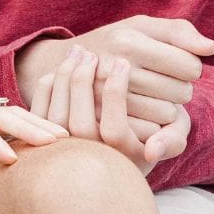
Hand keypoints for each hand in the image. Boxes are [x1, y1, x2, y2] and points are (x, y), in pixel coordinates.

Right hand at [16, 16, 213, 128]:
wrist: (65, 68)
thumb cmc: (116, 43)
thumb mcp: (142, 27)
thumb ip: (180, 32)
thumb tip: (211, 48)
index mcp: (128, 41)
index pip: (190, 66)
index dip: (190, 66)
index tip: (174, 64)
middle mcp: (115, 69)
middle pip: (182, 92)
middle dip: (179, 87)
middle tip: (159, 81)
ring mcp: (106, 100)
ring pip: (168, 115)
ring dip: (167, 108)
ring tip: (149, 96)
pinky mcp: (102, 125)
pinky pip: (152, 134)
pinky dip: (153, 126)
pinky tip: (141, 113)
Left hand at [31, 48, 191, 175]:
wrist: (115, 149)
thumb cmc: (151, 133)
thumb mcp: (171, 137)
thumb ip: (172, 139)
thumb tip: (153, 150)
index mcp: (120, 160)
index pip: (115, 130)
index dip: (116, 92)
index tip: (122, 63)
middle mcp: (91, 160)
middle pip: (80, 123)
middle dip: (83, 82)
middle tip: (94, 54)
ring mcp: (66, 151)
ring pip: (57, 115)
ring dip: (65, 77)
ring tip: (81, 52)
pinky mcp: (46, 138)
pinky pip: (40, 111)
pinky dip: (49, 84)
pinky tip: (66, 64)